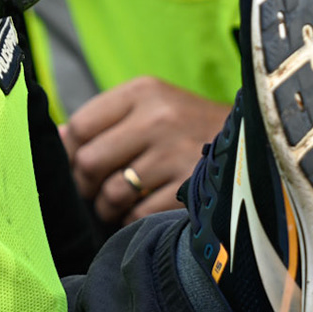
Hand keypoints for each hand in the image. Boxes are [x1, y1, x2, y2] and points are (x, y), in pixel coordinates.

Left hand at [59, 77, 232, 224]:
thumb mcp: (153, 106)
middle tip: (97, 191)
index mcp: (144, 92)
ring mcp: (176, 154)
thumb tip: (56, 139)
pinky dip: (136, 220)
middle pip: (89, 162)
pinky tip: (147, 210)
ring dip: (110, 207)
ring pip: (112, 194)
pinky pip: (140, 215)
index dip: (70, 153)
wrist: (255, 142)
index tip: (79, 166)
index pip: (79, 126)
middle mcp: (159, 118)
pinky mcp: (191, 187)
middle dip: (86, 186)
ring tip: (121, 203)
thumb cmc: (190, 128)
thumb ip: (105, 120)